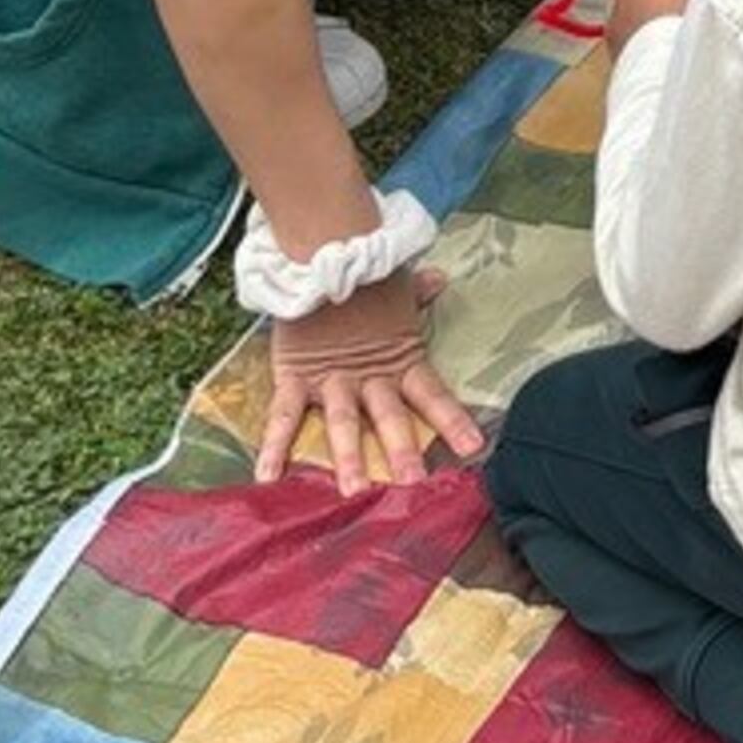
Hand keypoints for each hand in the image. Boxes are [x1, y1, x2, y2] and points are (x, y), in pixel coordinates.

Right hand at [256, 266, 483, 490]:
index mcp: (399, 358)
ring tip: (353, 489)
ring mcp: (331, 378)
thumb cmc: (363, 275)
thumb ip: (417, 294)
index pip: (432, 393)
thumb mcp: (395, 286)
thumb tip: (441, 279)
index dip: (452, 419)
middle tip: (411, 482)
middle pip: (388, 416)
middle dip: (401, 448)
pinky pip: (285, 415)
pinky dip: (274, 445)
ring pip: (341, 422)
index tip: (474, 448)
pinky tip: (268, 475)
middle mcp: (368, 375)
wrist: (319, 253)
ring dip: (347, 456)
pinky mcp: (295, 376)